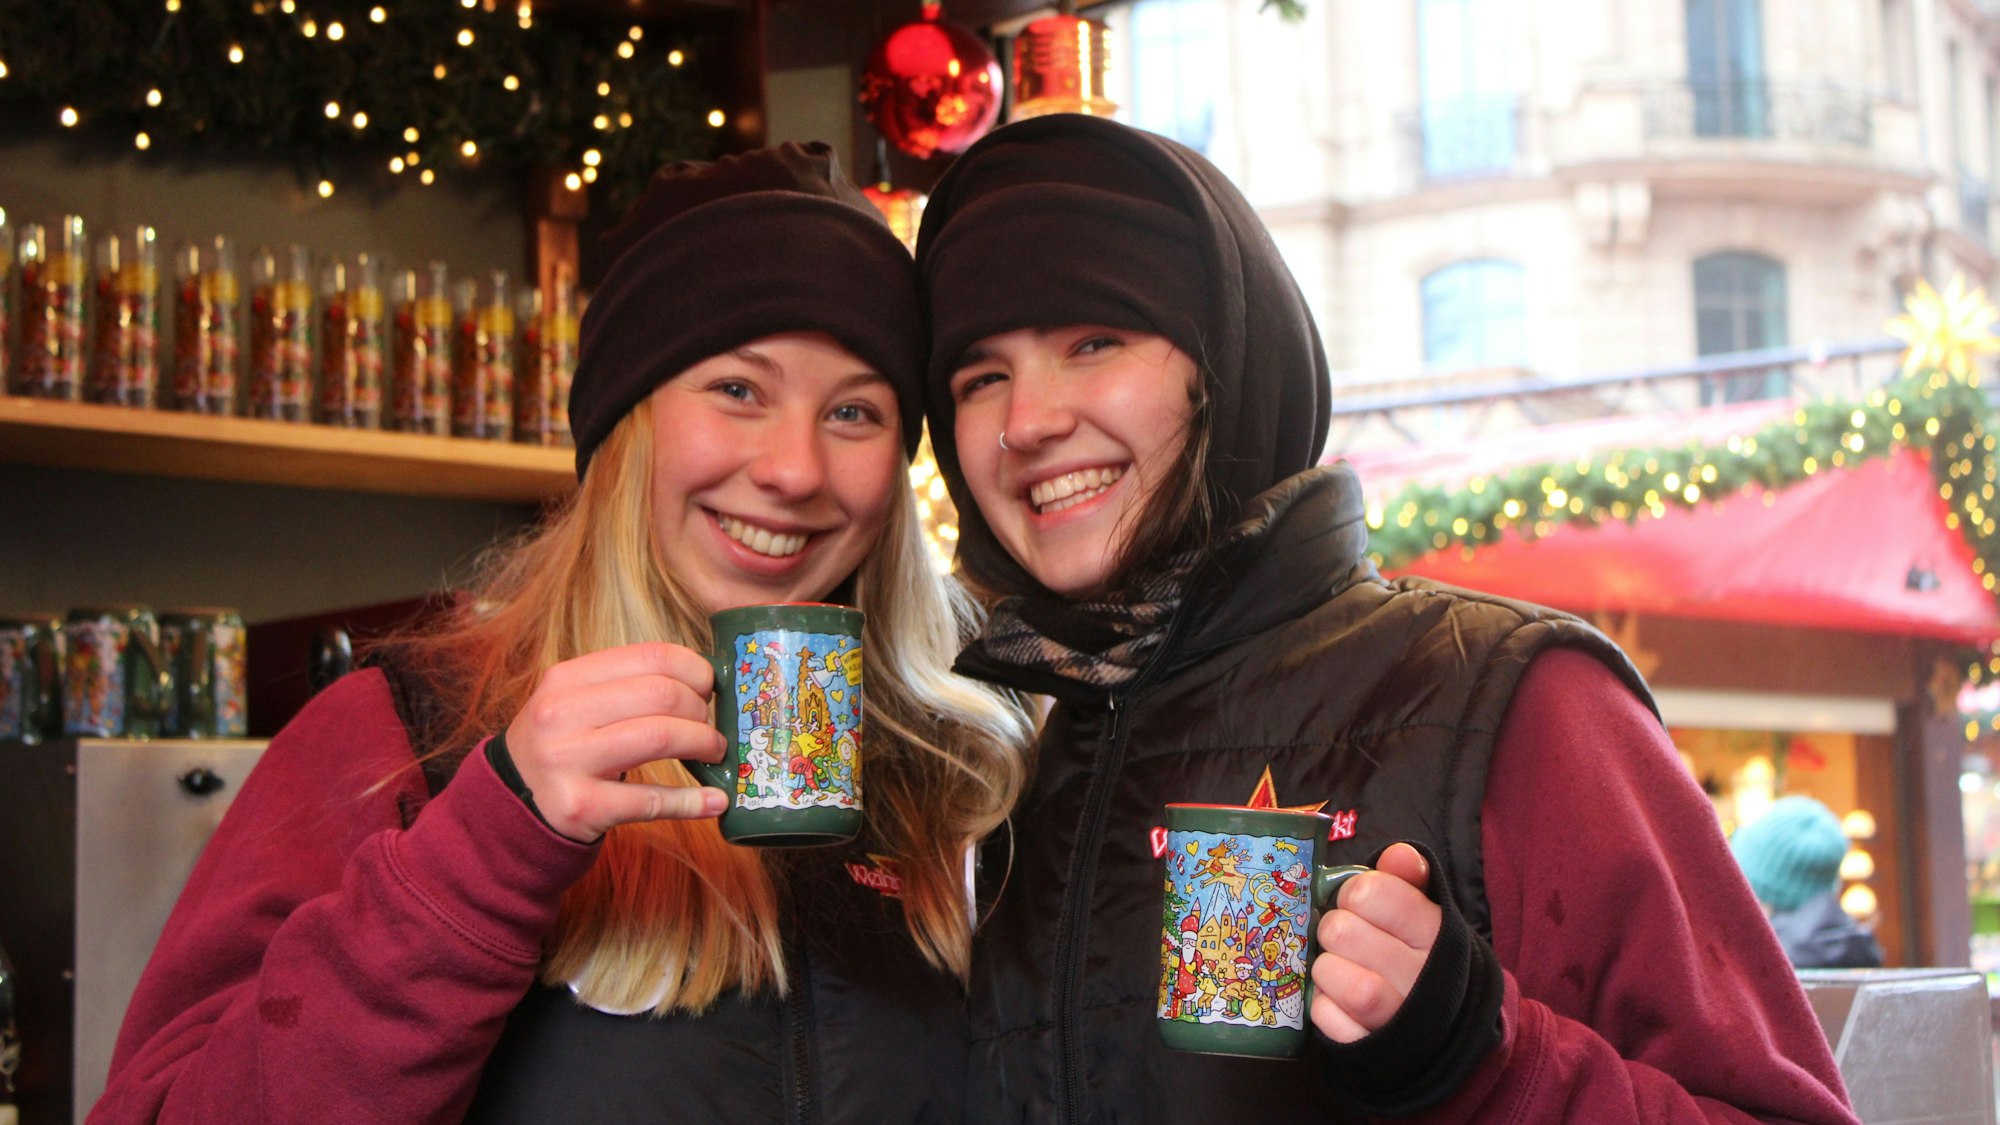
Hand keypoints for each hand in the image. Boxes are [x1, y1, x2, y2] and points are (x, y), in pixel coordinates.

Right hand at [504, 642, 728, 840]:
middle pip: (661, 695)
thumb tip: (704, 679)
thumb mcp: (575, 702)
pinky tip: (716, 800)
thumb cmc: (562, 746)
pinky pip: (652, 800)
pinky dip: (693, 801)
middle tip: (710, 727)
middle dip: (701, 710)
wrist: (511, 803)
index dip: (695, 669)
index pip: (651, 656)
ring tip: (713, 753)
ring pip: (660, 737)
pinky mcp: (581, 807)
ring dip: (703, 744)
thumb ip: (626, 685)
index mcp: (567, 678)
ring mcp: (568, 761)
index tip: (709, 688)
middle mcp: (562, 714)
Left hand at [1310, 843, 1441, 1042]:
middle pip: (1341, 931)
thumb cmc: (1426, 960)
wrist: (1449, 1033)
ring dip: (1325, 967)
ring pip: (1331, 974)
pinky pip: (1324, 1015)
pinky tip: (1338, 999)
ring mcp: (1395, 1017)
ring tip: (1340, 968)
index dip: (1355, 893)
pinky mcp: (1367, 1046)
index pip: (1373, 893)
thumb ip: (1409, 880)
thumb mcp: (1428, 916)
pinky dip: (1322, 1004)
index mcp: (1436, 934)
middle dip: (1334, 929)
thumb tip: (1398, 854)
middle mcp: (1420, 976)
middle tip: (1345, 937)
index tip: (1360, 904)